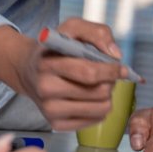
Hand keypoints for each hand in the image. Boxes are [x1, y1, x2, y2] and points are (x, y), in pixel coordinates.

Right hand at [0, 17, 128, 130]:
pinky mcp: (56, 124)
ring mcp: (49, 109)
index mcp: (48, 63)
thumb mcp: (73, 27)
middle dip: (111, 81)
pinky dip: (100, 108)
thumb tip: (115, 55)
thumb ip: (97, 33)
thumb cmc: (57, 48)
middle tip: (107, 74)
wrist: (29, 70)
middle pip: (98, 92)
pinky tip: (92, 97)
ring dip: (107, 95)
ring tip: (99, 85)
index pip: (89, 73)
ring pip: (100, 108)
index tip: (123, 69)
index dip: (112, 71)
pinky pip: (94, 120)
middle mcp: (45, 89)